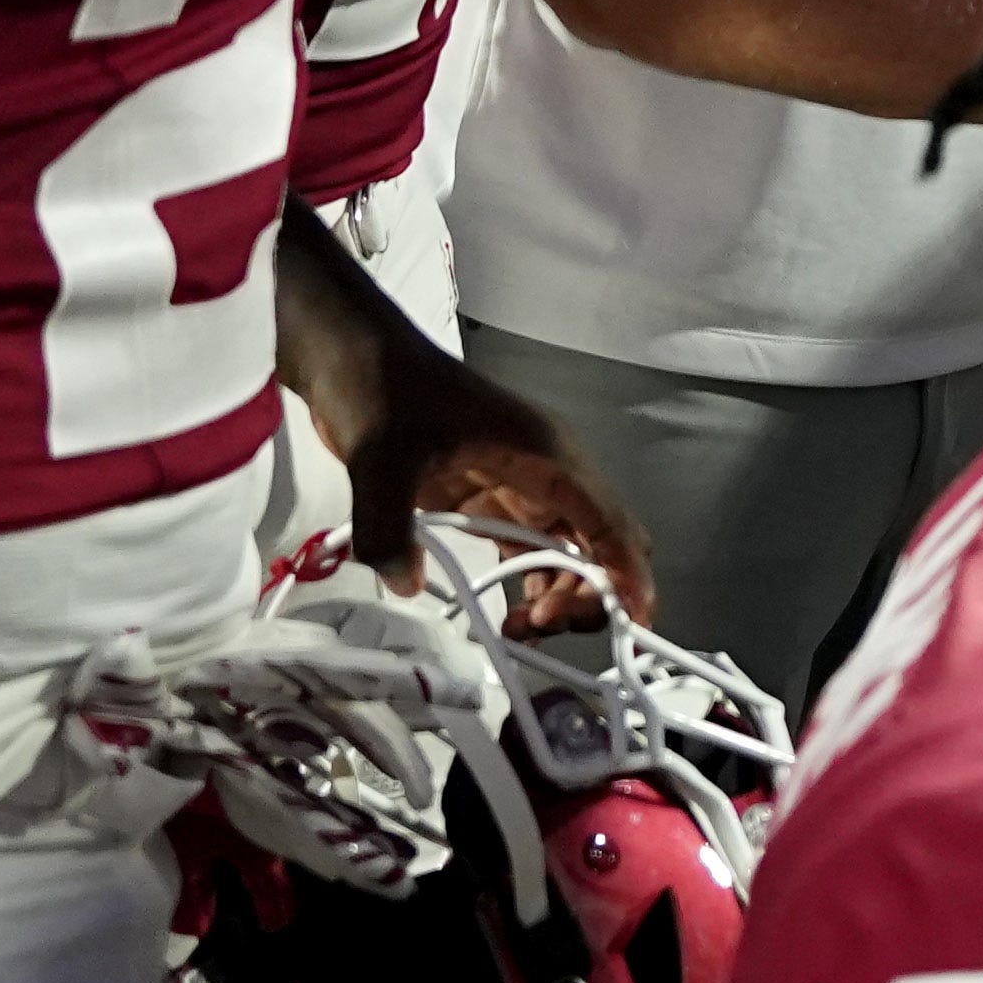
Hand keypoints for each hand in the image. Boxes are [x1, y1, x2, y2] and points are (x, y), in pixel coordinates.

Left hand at [343, 348, 655, 633]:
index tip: (633, 620)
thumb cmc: (381, 389)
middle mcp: (545, 470)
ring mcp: (519, 481)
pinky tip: (503, 611)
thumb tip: (407, 583)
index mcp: (542, 454)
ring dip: (560, 594)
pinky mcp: (488, 493)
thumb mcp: (379, 458)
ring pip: (569, 549)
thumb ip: (389, 528)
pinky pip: (528, 548)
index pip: (606, 519)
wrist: (350, 353)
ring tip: (515, 628)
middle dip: (590, 592)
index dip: (628, 571)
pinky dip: (530, 584)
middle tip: (540, 626)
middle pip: (601, 540)